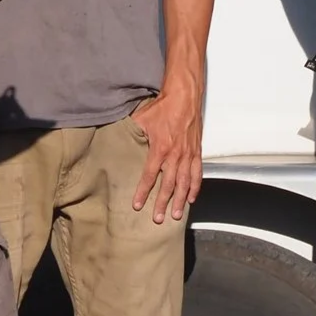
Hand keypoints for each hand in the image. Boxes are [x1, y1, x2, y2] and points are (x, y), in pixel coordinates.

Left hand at [130, 89, 203, 224]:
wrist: (184, 96)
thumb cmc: (163, 106)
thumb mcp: (141, 119)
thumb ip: (132, 133)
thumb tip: (117, 138)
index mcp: (160, 148)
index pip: (149, 175)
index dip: (143, 191)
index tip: (137, 205)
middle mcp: (175, 155)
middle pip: (168, 185)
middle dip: (162, 203)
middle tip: (158, 218)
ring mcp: (188, 154)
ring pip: (184, 183)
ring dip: (180, 200)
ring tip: (176, 214)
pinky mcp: (197, 152)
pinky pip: (197, 173)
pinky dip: (195, 187)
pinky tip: (191, 198)